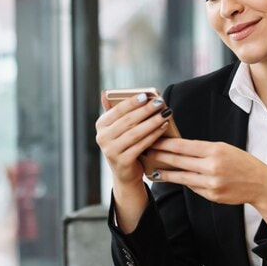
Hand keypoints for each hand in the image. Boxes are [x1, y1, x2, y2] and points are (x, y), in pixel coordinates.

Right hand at [95, 92, 173, 231]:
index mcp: (101, 125)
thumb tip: (106, 93)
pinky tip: (163, 127)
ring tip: (165, 114)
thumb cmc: (124, 144)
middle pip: (128, 120)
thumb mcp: (116, 128)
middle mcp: (103, 137)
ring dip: (152, 122)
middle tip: (160, 103)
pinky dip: (154, 135)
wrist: (125, 173)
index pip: (117, 110)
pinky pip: (141, 145)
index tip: (146, 95)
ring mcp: (111, 150)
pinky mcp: (122, 161)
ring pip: (136, 133)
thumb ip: (113, 111)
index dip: (132, 102)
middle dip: (146, 110)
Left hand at [146, 138, 266, 232]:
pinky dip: (183, 182)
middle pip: (179, 161)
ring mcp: (211, 183)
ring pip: (181, 177)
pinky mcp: (211, 195)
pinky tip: (173, 179)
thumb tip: (179, 148)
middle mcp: (212, 167)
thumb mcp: (224, 149)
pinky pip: (192, 187)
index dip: (166, 144)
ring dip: (165, 173)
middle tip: (146, 153)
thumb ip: (203, 149)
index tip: (152, 140)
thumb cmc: (242, 163)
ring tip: (152, 170)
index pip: (184, 146)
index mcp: (215, 150)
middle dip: (160, 157)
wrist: (261, 185)